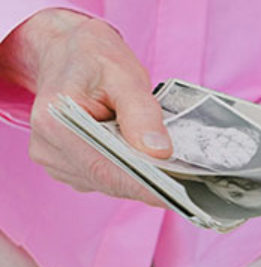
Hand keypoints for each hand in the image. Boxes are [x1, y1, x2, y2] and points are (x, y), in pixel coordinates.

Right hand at [0, 9, 171, 205]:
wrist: (69, 53)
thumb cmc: (95, 60)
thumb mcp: (124, 76)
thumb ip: (141, 113)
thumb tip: (159, 152)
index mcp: (55, 122)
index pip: (105, 169)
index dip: (145, 185)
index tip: (179, 195)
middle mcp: (48, 148)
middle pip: (108, 181)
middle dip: (149, 183)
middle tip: (188, 183)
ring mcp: (55, 161)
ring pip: (109, 184)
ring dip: (140, 179)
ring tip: (170, 169)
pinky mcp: (67, 167)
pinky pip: (105, 180)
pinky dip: (129, 174)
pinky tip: (146, 162)